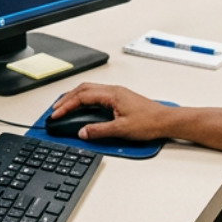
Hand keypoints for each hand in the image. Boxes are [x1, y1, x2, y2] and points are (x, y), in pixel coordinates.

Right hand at [50, 82, 171, 141]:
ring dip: (75, 97)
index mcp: (111, 94)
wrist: (166, 121)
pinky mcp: (120, 98)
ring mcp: (117, 93)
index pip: (82, 96)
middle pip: (83, 89)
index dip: (66, 106)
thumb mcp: (121, 129)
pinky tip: (82, 106)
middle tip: (55, 109)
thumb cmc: (150, 122)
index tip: (56, 114)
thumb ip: (99, 131)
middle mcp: (113, 91)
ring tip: (64, 107)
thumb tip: (82, 132)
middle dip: (66, 99)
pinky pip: (97, 94)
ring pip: (89, 90)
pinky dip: (85, 99)